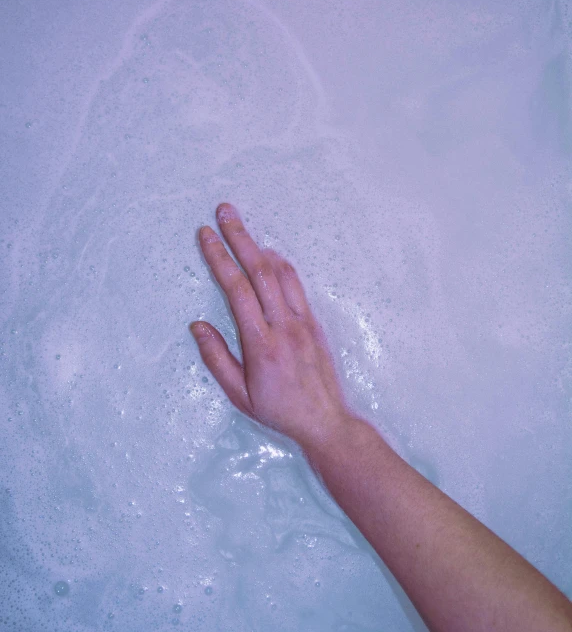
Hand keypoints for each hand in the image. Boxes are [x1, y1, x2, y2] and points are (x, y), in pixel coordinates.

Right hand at [190, 203, 350, 448]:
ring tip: (242, 226)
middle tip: (225, 211)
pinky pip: (296, 285)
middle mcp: (283, 326)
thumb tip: (198, 325)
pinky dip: (281, 264)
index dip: (219, 258)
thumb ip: (216, 358)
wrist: (325, 420)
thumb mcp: (239, 393)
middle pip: (259, 271)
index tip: (206, 235)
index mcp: (261, 344)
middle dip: (240, 237)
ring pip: (280, 273)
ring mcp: (302, 322)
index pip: (236, 290)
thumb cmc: (278, 410)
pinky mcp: (314, 323)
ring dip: (260, 245)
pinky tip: (269, 254)